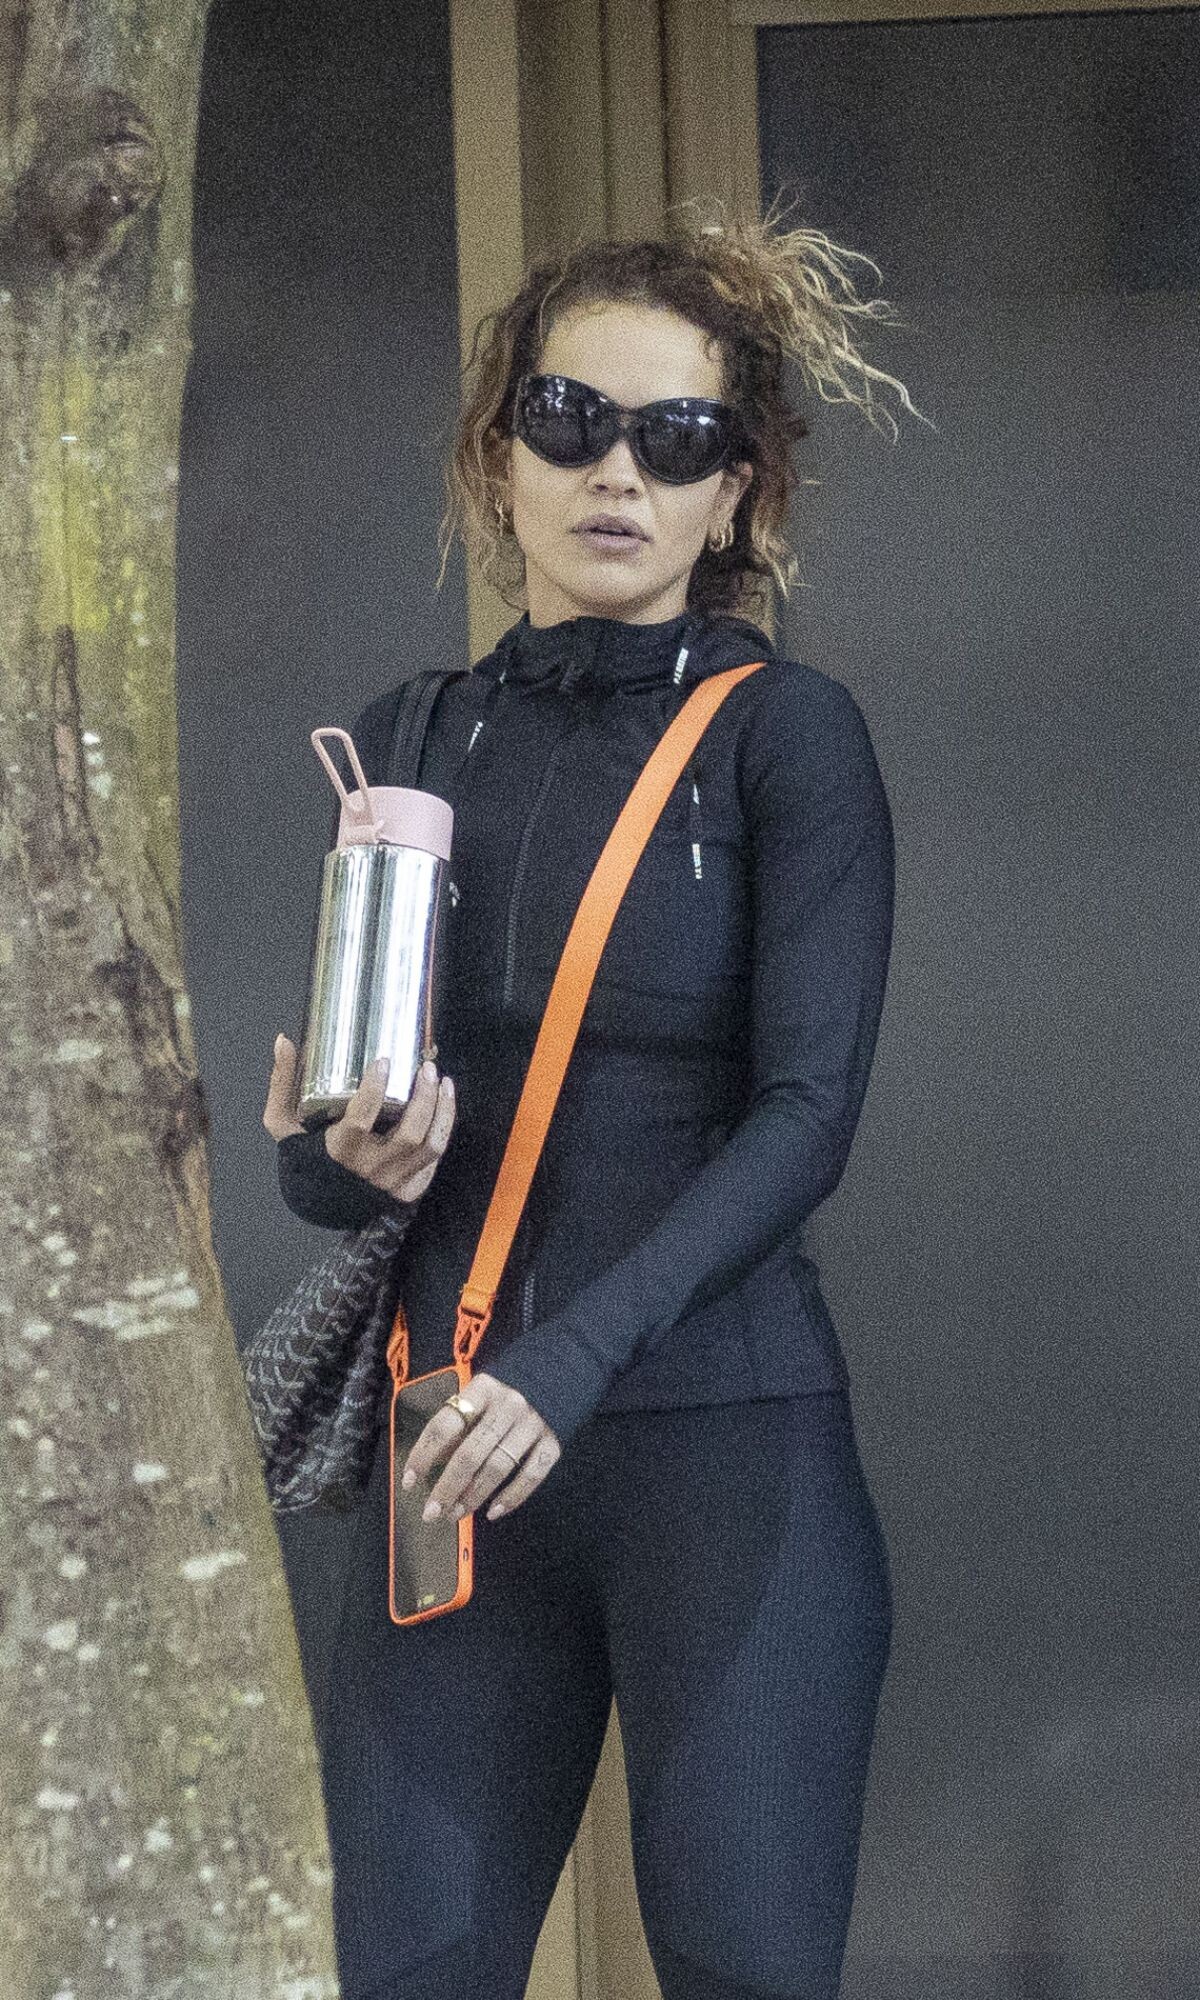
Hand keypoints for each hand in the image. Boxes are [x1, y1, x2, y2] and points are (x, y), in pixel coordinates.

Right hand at [263, 1036, 455, 1201]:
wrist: (320, 1205)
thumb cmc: (304, 1159)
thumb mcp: (283, 1125)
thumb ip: (282, 1084)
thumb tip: (284, 1041)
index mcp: (339, 1152)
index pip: (361, 1119)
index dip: (375, 1089)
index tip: (384, 1061)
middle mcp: (370, 1169)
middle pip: (409, 1133)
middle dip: (424, 1098)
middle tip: (426, 1069)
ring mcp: (393, 1182)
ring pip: (430, 1147)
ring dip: (442, 1112)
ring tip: (444, 1083)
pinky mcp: (408, 1190)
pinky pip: (434, 1161)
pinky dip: (442, 1132)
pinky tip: (444, 1109)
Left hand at [399, 1373, 561, 1521]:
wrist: (551, 1381)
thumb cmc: (499, 1398)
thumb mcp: (473, 1400)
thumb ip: (454, 1428)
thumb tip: (428, 1468)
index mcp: (482, 1389)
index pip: (444, 1425)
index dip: (423, 1455)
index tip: (408, 1482)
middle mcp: (509, 1405)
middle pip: (470, 1453)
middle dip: (447, 1488)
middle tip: (431, 1513)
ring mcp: (533, 1424)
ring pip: (498, 1468)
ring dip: (472, 1497)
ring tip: (454, 1515)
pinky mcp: (553, 1442)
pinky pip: (531, 1476)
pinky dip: (512, 1497)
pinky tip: (492, 1513)